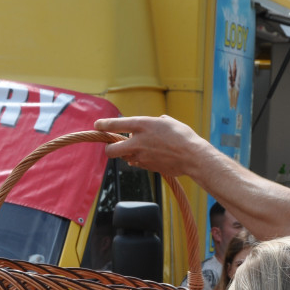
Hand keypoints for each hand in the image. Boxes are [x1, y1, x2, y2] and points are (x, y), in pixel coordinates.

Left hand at [94, 115, 209, 176]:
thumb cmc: (183, 137)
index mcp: (143, 125)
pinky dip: (139, 160)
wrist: (193, 157)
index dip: (103, 125)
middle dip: (109, 148)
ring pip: (124, 158)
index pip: (116, 124)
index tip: (97, 125)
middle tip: (112, 147)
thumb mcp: (168, 122)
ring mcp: (141, 156)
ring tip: (140, 149)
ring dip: (127, 154)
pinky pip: (136, 163)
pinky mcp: (147, 167)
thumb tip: (153, 124)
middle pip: (111, 150)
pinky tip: (149, 156)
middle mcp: (138, 141)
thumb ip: (155, 122)